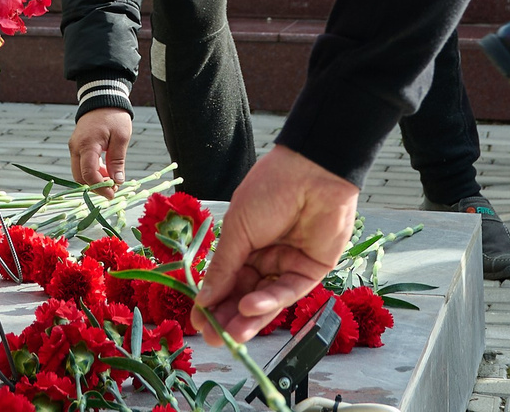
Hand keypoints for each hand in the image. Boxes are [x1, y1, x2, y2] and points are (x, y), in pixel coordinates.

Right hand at [69, 107, 132, 187]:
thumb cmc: (114, 116)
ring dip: (94, 180)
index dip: (100, 187)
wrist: (102, 99)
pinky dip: (92, 171)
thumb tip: (118, 181)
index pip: (88, 174)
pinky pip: (81, 165)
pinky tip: (106, 170)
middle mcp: (76, 147)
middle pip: (80, 177)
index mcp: (87, 145)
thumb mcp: (121, 137)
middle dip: (96, 187)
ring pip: (79, 172)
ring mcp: (74, 147)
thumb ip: (118, 160)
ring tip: (112, 179)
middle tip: (113, 189)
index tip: (113, 194)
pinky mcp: (76, 147)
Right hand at [195, 144, 358, 341]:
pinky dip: (269, 301)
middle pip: (245, 294)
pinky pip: (288, 291)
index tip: (197, 322)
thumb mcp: (237, 229)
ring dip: (248, 318)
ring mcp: (288, 264)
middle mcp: (266, 257)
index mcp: (244, 243)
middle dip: (229, 317)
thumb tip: (202, 299)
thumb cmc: (269, 189)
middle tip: (212, 337)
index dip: (212, 302)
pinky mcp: (311, 270)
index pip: (225, 280)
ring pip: (266, 299)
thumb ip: (223, 267)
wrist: (312, 171)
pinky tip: (250, 308)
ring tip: (232, 335)